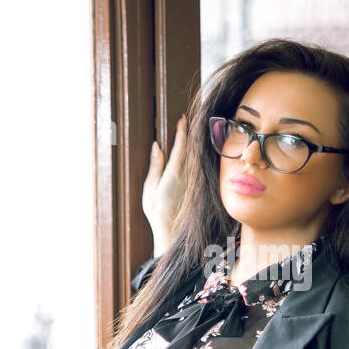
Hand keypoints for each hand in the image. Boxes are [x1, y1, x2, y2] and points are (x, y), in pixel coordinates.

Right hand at [141, 114, 187, 256]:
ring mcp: (194, 180)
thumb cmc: (157, 211)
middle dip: (191, 132)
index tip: (182, 119)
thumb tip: (157, 146)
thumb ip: (155, 166)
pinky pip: (198, 167)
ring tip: (195, 130)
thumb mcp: (150, 188)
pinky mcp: (197, 186)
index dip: (181, 131)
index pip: (180, 145)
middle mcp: (187, 174)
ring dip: (196, 143)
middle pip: (192, 148)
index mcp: (174, 172)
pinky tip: (198, 151)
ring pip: (197, 156)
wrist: (172, 230)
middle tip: (192, 118)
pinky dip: (198, 156)